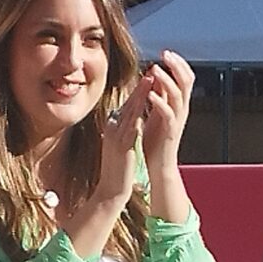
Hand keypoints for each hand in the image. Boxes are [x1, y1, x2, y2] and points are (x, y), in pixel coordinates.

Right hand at [73, 76, 153, 224]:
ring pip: (130, 111)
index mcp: (113, 127)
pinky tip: (148, 105)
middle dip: (141, 87)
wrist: (111, 190)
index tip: (149, 77)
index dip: (138, 91)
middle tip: (151, 71)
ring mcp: (116, 136)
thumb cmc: (117, 168)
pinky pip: (132, 126)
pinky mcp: (123, 146)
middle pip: (129, 103)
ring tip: (150, 81)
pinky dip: (140, 113)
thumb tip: (132, 119)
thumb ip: (125, 130)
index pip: (127, 105)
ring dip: (141, 95)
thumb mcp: (120, 144)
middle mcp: (112, 128)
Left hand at [136, 51, 194, 169]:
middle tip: (165, 53)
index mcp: (179, 104)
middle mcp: (182, 109)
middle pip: (186, 82)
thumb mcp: (158, 113)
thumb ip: (159, 95)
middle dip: (176, 66)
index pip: (185, 78)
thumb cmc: (156, 139)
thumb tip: (155, 74)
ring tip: (156, 69)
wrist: (159, 165)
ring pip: (177, 95)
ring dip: (167, 80)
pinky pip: (168, 114)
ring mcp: (177, 120)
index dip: (178, 64)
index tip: (166, 52)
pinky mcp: (170, 131)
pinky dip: (160, 102)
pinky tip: (151, 94)